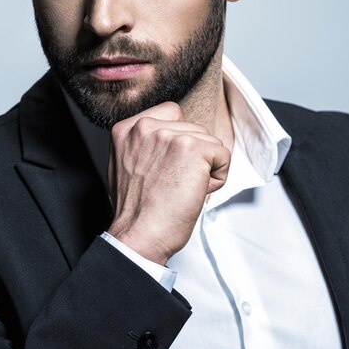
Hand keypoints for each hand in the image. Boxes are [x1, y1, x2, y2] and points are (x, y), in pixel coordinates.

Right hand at [107, 101, 230, 264]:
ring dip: (205, 167)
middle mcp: (145, 126)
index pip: (171, 113)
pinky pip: (223, 155)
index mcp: (127, 127)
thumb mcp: (125, 163)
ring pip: (209, 141)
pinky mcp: (193, 148)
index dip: (178, 140)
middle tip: (173, 183)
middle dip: (192, 156)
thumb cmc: (135, 209)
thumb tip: (169, 137)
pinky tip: (196, 191)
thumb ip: (143, 143)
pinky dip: (218, 177)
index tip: (167, 165)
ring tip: (183, 188)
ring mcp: (169, 135)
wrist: (139, 234)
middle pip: (193, 128)